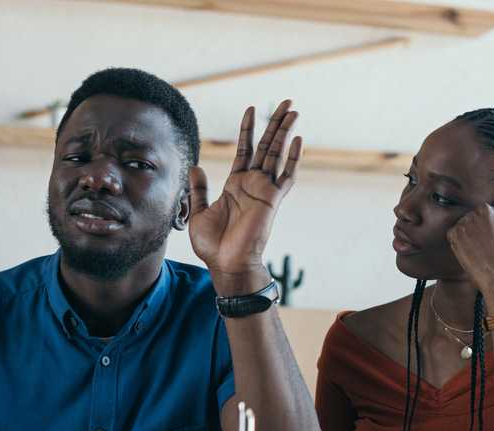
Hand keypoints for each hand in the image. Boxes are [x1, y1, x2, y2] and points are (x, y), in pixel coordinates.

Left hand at [188, 101, 301, 294]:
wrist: (225, 264)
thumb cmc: (212, 245)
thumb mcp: (198, 213)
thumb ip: (199, 190)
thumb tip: (195, 167)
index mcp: (236, 185)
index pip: (245, 149)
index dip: (248, 129)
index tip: (251, 109)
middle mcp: (252, 184)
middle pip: (266, 146)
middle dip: (275, 123)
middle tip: (286, 103)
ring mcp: (264, 191)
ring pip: (277, 154)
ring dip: (285, 132)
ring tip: (293, 110)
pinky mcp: (272, 200)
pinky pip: (286, 176)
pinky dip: (293, 158)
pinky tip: (298, 140)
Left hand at [446, 202, 493, 307]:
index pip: (493, 212)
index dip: (491, 227)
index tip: (492, 238)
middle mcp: (485, 210)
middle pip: (477, 216)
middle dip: (478, 228)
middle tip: (484, 246)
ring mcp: (470, 219)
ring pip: (465, 224)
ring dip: (468, 235)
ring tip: (477, 251)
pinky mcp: (456, 231)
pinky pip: (454, 234)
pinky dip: (458, 243)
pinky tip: (469, 252)